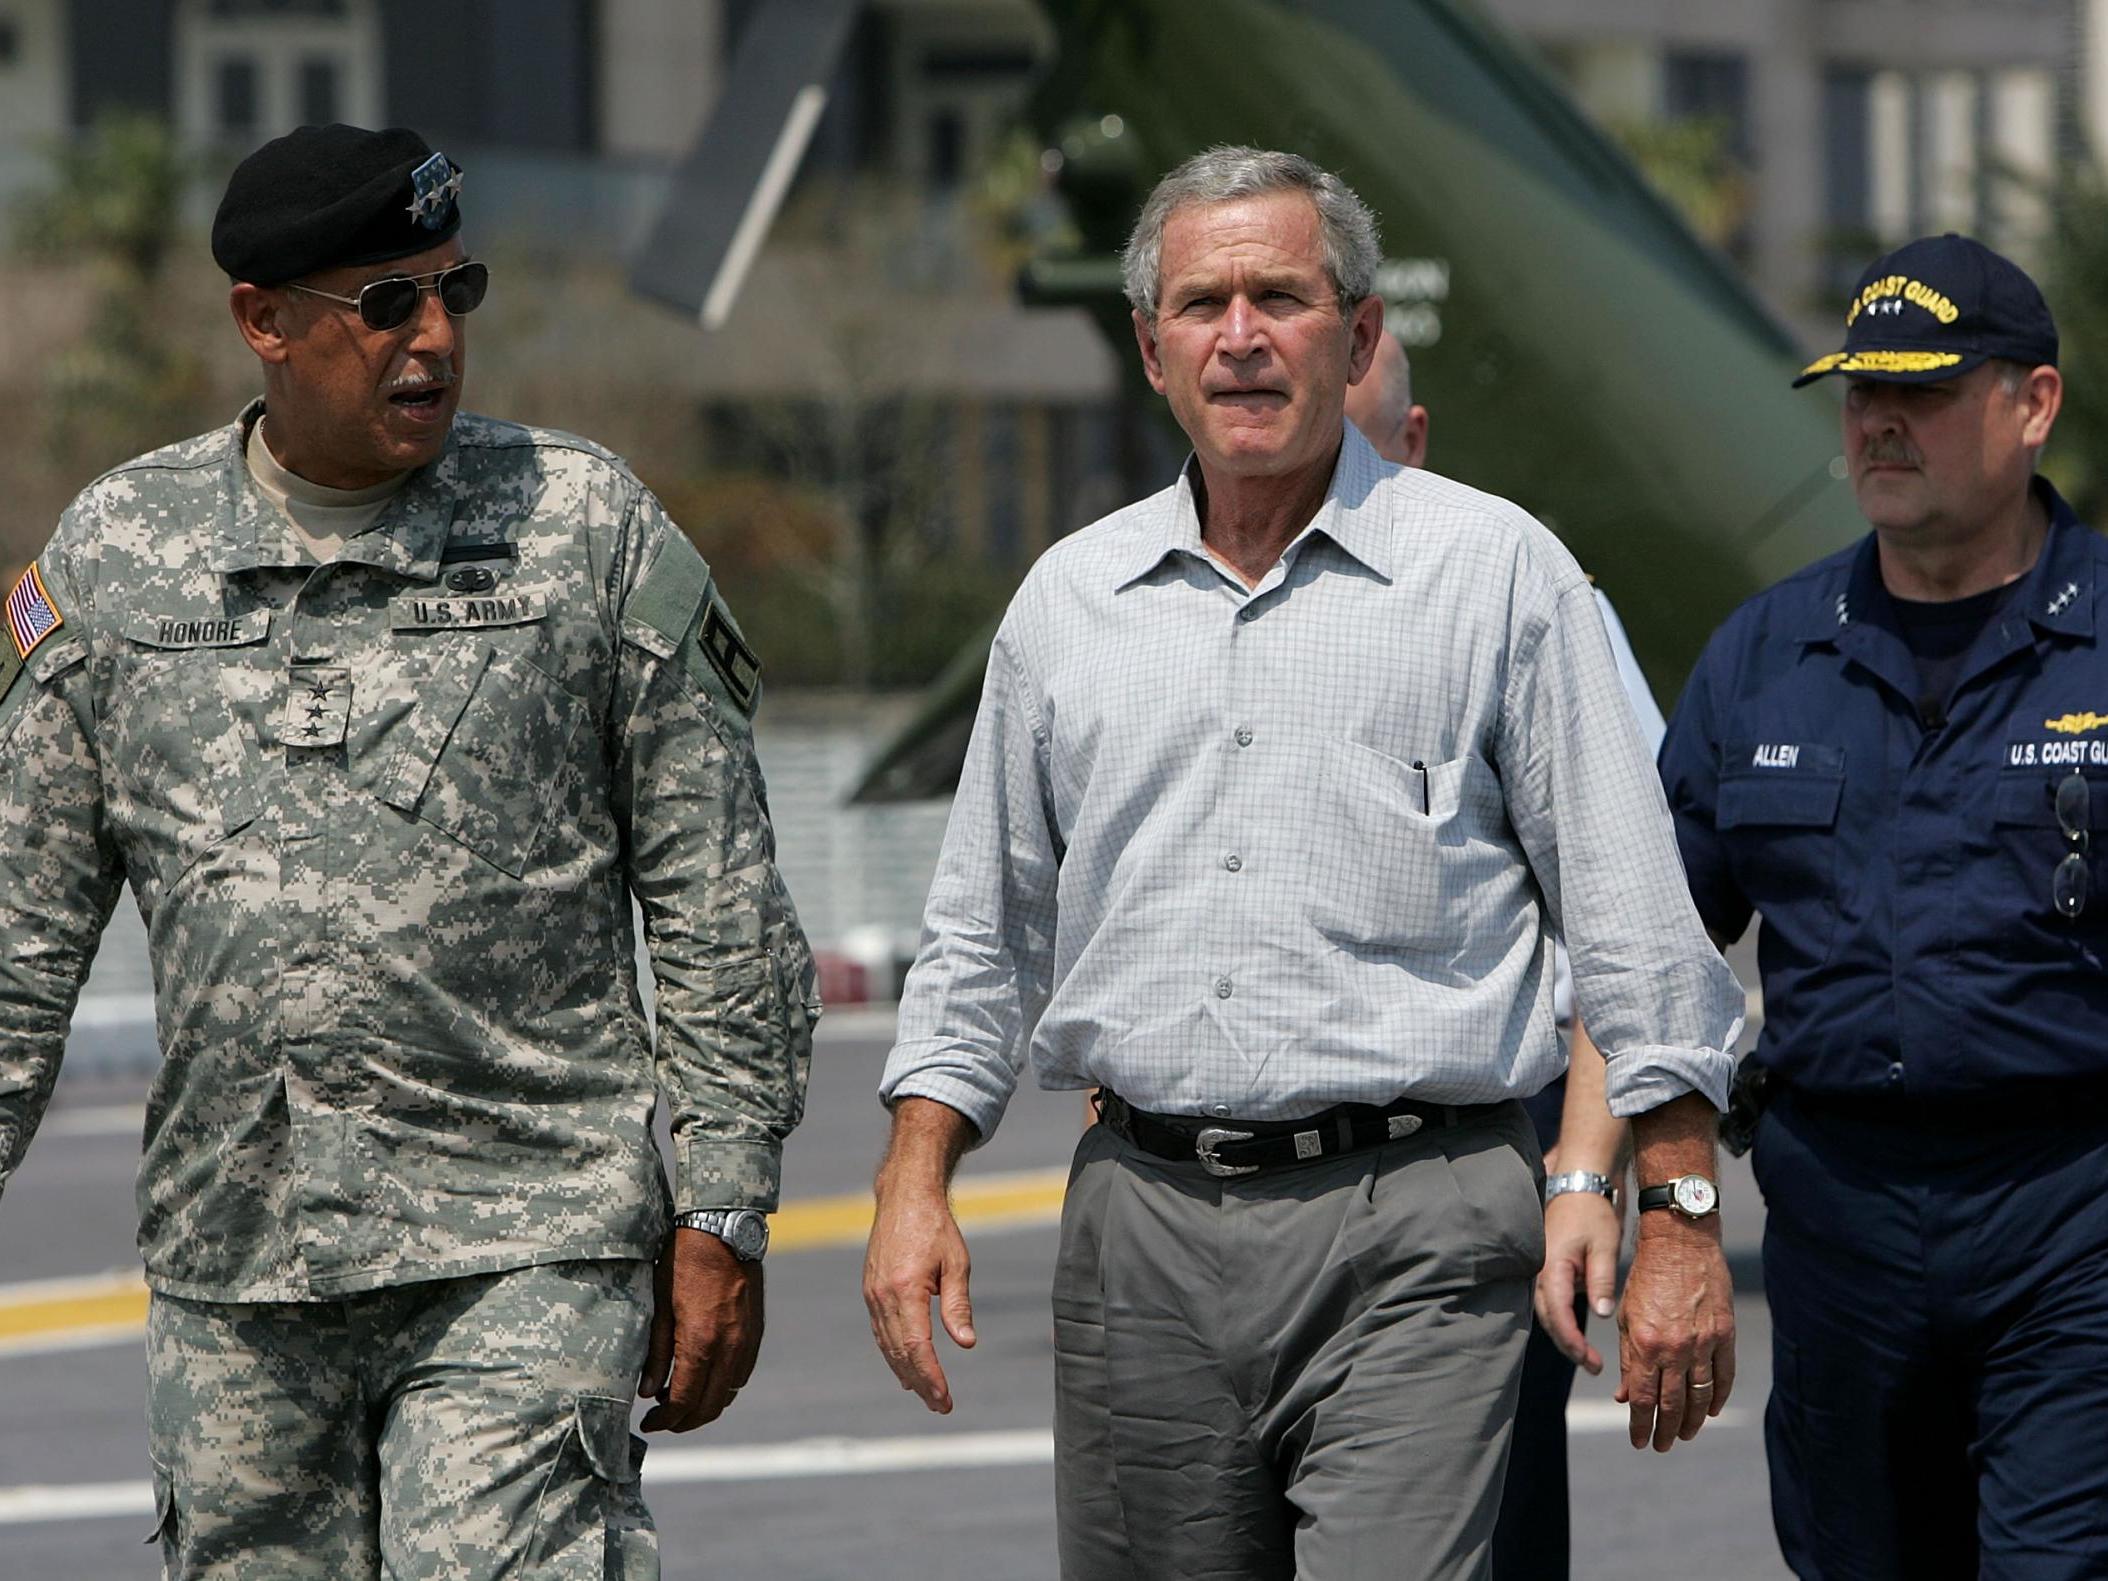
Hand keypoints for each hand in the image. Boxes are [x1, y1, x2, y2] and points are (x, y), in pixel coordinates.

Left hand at [639, 1228, 762, 1431]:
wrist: (723, 1229)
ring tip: (680, 1398)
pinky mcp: (756, 1332)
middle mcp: (730, 1347)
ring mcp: (747, 1341)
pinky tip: (704, 1376)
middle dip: (684, 1421)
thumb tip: (648, 1392)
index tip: (649, 1423)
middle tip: (663, 1419)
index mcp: (701, 1342)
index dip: (665, 1420)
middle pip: (710, 1406)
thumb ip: (655, 1352)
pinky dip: (723, 1386)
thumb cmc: (684, 1262)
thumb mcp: (659, 1305)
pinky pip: (741, 1373)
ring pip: (729, 1393)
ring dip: (705, 1404)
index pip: (684, 1400)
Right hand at [863, 1182, 975, 1412]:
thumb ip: (958, 1305)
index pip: (917, 1346)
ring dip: (906, 1373)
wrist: (904, 1197)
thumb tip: (966, 1343)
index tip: (945, 1398)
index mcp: (905, 1289)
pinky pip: (881, 1331)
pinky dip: (893, 1353)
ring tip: (926, 1395)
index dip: (931, 1376)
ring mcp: (872, 1294)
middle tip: (941, 1406)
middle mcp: (882, 1296)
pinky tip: (905, 1369)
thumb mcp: (956, 1263)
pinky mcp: (870, 1291)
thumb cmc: (936, 1227)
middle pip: (900, 1353)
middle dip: (921, 1383)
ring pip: (887, 1345)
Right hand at [1536, 1188, 1622, 1372]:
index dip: (1573, 1343)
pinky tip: (1576, 1330)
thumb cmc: (1591, 1213)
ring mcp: (1540, 1271)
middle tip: (1593, 1367)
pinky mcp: (1546, 1269)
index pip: (1558, 1317)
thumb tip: (1601, 1314)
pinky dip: (1560, 1320)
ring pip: (1547, 1314)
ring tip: (1587, 1356)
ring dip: (1564, 1336)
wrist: (1578, 1186)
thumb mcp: (1603, 1246)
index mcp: (1552, 1269)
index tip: (1590, 1361)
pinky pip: (1549, 1302)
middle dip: (1569, 1347)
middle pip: (1549, 1321)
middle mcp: (1540, 1273)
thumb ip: (1601, 1282)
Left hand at [1614, 1215, 1734, 1451]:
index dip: (1640, 1425)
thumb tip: (1625, 1398)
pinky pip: (1724, 1376)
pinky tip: (1711, 1411)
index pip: (1643, 1399)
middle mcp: (1676, 1348)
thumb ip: (1628, 1360)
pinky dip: (1718, 1398)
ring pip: (1700, 1396)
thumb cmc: (1646, 1278)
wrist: (1681, 1243)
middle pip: (1672, 1404)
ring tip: (1683, 1435)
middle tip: (1661, 1446)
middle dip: (1665, 1430)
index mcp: (1646, 1343)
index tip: (1639, 1441)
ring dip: (1692, 1421)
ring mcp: (1704, 1342)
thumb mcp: (1627, 1318)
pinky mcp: (1725, 1334)